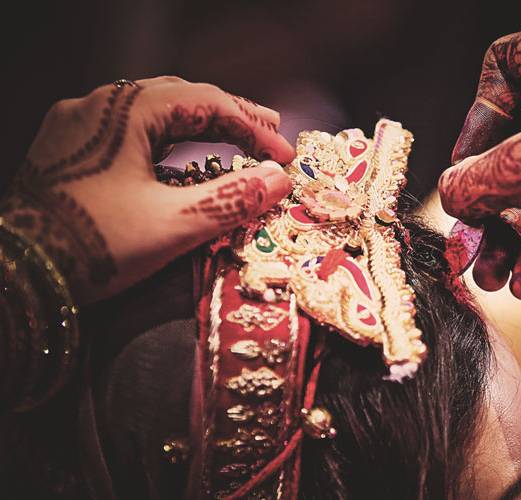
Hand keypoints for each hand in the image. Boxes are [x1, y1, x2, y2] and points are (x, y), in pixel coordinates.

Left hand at [0, 76, 294, 303]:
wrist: (14, 278)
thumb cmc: (90, 247)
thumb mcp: (171, 224)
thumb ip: (230, 197)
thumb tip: (279, 180)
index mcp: (122, 110)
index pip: (205, 103)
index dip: (252, 126)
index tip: (284, 155)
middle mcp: (97, 105)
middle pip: (180, 99)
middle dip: (229, 117)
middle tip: (270, 134)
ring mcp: (78, 126)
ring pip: (154, 114)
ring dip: (198, 127)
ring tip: (237, 140)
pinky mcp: (69, 149)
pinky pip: (130, 133)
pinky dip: (168, 142)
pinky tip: (185, 157)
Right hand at [439, 15, 520, 298]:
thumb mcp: (519, 169)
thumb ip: (469, 180)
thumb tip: (450, 196)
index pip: (502, 66)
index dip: (475, 120)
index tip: (466, 163)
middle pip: (517, 141)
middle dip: (490, 206)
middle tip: (470, 242)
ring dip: (512, 237)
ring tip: (493, 280)